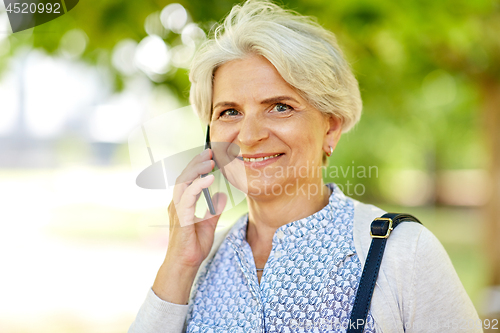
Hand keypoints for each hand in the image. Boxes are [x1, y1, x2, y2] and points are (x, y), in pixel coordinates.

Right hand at [152, 148, 226, 303]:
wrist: (186, 265)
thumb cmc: (193, 247)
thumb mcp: (208, 225)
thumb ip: (214, 210)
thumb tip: (221, 196)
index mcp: (182, 204)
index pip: (187, 179)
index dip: (197, 166)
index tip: (210, 156)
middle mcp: (177, 204)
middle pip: (184, 176)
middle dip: (196, 163)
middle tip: (210, 153)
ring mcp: (177, 210)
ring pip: (183, 182)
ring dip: (196, 170)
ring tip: (210, 162)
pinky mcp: (181, 217)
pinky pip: (188, 196)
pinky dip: (198, 185)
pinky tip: (209, 178)